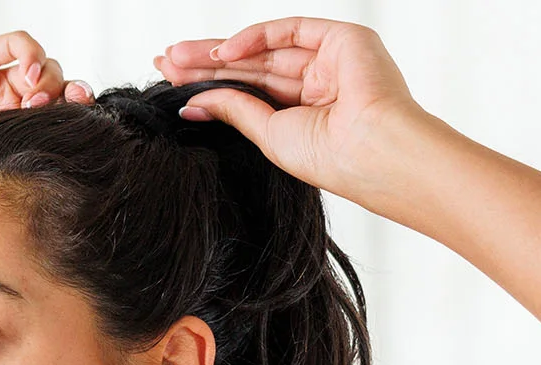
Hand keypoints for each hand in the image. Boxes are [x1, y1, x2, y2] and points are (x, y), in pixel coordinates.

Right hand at [0, 30, 93, 201]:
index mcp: (21, 140)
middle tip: (60, 109)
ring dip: (48, 78)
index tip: (87, 130)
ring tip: (32, 99)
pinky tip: (27, 73)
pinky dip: (30, 52)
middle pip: (60, 90)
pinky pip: (15, 44)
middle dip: (69, 97)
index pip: (64, 122)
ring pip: (42, 66)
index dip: (80, 120)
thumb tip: (76, 158)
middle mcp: (11, 110)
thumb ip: (28, 153)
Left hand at [155, 16, 432, 197]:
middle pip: (251, 67)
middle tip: (165, 62)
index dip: (210, 84)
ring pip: (264, 49)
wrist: (376, 152)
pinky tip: (222, 51)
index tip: (174, 83)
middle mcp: (319, 84)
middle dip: (206, 64)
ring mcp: (331, 60)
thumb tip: (195, 101)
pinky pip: (290, 30)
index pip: (249, 91)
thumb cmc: (333, 158)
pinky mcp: (344, 39)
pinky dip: (254, 37)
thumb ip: (236, 110)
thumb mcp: (270, 135)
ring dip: (218, 51)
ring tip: (177, 57)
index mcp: (306, 113)